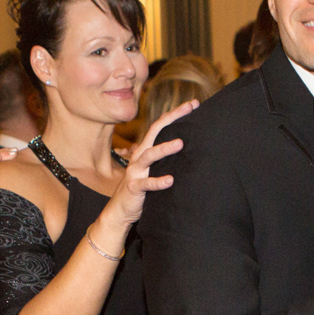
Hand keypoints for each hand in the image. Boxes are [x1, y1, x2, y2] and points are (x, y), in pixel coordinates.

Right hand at [100, 100, 194, 227]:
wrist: (119, 210)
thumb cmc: (140, 188)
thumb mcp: (151, 169)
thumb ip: (162, 158)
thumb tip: (184, 145)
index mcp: (144, 150)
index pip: (160, 126)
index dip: (175, 114)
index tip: (193, 104)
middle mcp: (139, 156)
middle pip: (155, 132)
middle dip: (172, 119)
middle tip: (189, 109)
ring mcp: (135, 171)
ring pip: (149, 155)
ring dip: (164, 148)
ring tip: (180, 143)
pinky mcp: (134, 187)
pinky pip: (146, 184)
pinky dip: (158, 181)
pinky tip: (170, 180)